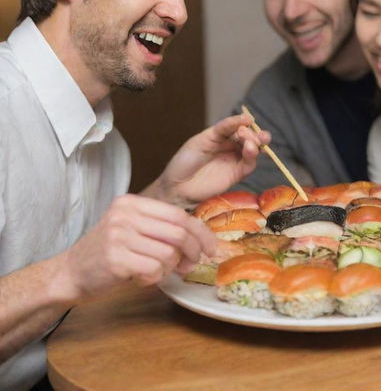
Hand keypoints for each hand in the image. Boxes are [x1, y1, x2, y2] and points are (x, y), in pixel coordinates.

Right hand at [56, 194, 216, 300]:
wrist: (70, 273)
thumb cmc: (108, 253)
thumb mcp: (132, 229)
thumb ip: (161, 228)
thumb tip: (200, 241)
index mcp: (132, 203)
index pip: (178, 214)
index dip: (200, 232)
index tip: (210, 247)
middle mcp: (125, 214)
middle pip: (178, 232)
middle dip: (192, 251)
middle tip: (190, 264)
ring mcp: (118, 235)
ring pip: (168, 253)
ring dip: (169, 268)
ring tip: (155, 271)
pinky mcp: (115, 258)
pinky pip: (153, 269)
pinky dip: (154, 278)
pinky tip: (140, 277)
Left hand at [152, 114, 269, 206]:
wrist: (177, 187)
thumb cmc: (184, 161)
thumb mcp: (202, 139)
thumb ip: (222, 129)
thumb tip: (244, 118)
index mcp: (220, 136)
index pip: (237, 126)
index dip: (243, 123)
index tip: (248, 120)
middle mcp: (230, 147)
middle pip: (248, 137)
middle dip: (254, 134)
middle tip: (253, 134)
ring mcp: (234, 160)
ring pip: (253, 149)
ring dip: (256, 143)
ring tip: (252, 142)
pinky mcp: (237, 174)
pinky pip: (249, 164)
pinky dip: (252, 156)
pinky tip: (250, 150)